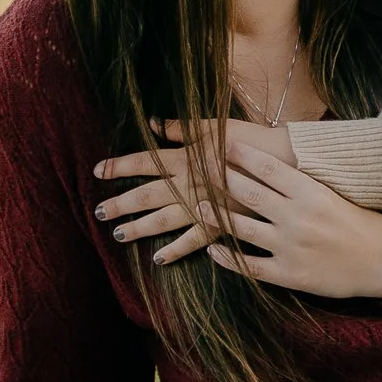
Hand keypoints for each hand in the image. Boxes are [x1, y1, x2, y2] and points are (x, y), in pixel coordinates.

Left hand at [94, 120, 297, 263]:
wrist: (283, 163)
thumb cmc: (250, 140)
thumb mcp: (213, 126)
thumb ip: (180, 128)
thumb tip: (151, 123)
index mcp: (184, 158)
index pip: (144, 162)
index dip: (119, 166)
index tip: (98, 171)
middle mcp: (187, 184)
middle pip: (146, 195)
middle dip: (121, 204)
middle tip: (99, 212)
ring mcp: (202, 206)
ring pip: (163, 220)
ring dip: (139, 228)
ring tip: (119, 234)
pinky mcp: (220, 223)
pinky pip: (192, 240)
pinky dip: (175, 250)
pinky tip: (159, 258)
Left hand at [204, 142, 381, 298]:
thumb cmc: (358, 222)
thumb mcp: (332, 193)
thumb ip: (302, 181)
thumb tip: (271, 160)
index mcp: (311, 192)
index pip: (268, 167)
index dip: (241, 154)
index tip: (222, 145)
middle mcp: (298, 217)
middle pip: (249, 193)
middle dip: (220, 178)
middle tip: (199, 168)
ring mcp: (291, 246)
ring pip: (242, 228)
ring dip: (215, 216)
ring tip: (197, 205)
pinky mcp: (289, 274)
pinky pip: (250, 265)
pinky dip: (228, 258)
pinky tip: (213, 250)